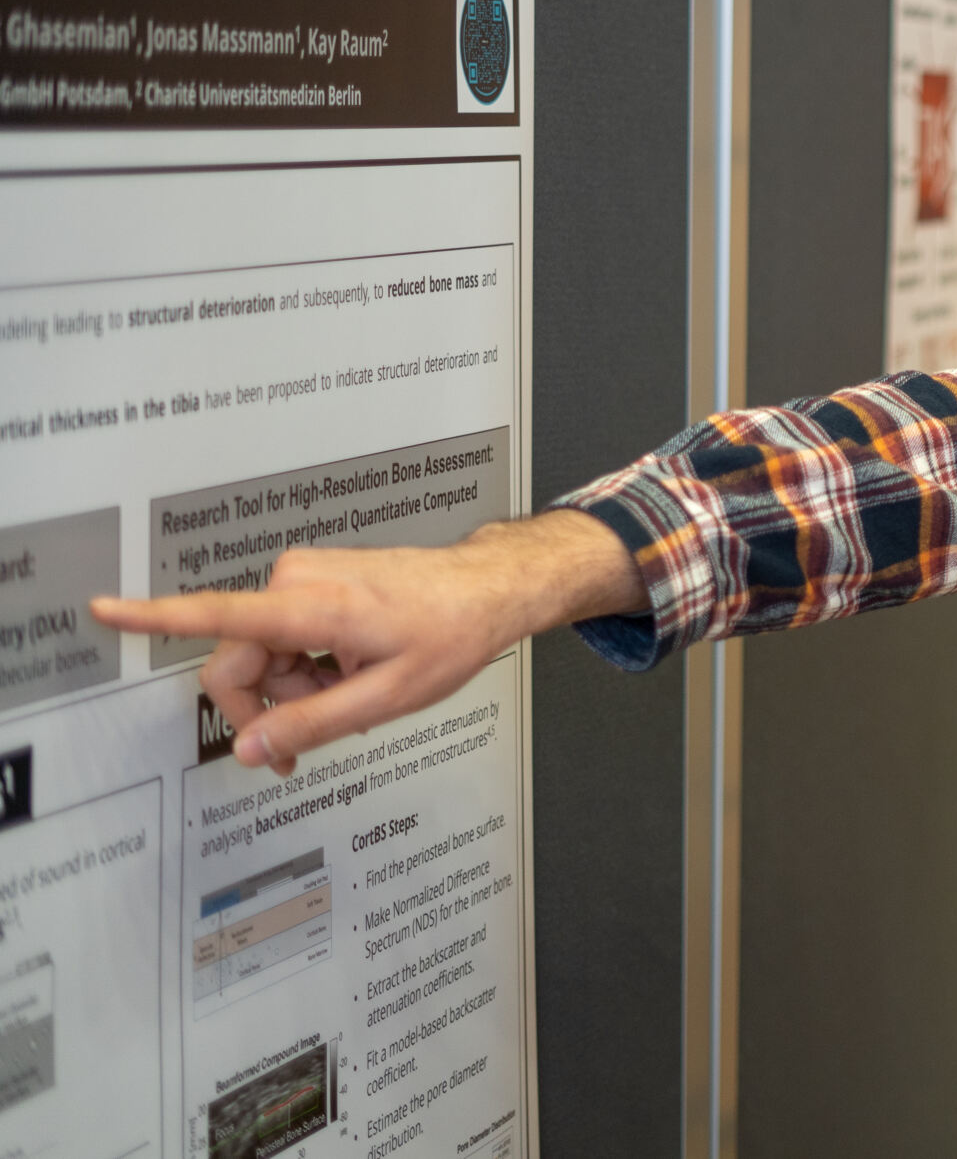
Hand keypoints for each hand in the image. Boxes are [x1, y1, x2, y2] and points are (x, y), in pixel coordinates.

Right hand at [90, 508, 645, 774]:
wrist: (485, 588)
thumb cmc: (449, 633)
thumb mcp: (386, 697)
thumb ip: (312, 727)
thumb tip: (250, 750)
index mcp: (312, 607)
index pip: (217, 615)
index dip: (153, 617)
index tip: (102, 609)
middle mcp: (296, 581)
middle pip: (237, 662)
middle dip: (270, 704)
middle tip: (319, 731)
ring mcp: (302, 576)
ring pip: (260, 654)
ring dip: (294, 686)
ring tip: (350, 689)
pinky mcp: (310, 579)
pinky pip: (281, 636)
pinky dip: (305, 663)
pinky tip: (348, 669)